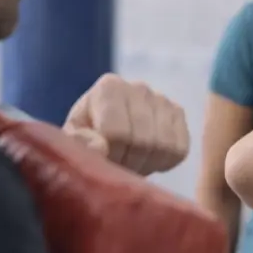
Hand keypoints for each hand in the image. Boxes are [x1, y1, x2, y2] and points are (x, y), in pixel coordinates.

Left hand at [64, 73, 190, 174]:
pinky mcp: (178, 114)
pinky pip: (180, 150)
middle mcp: (139, 87)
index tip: (103, 159)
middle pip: (143, 141)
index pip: (118, 133)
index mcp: (109, 87)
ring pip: (164, 147)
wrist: (105, 135)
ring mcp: (162, 99)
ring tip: (131, 161)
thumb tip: (100, 146)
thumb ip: (77, 144)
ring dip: (146, 164)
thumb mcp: (71, 143)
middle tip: (118, 165)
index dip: (111, 156)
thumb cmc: (86, 138)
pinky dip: (164, 162)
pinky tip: (147, 158)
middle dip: (129, 162)